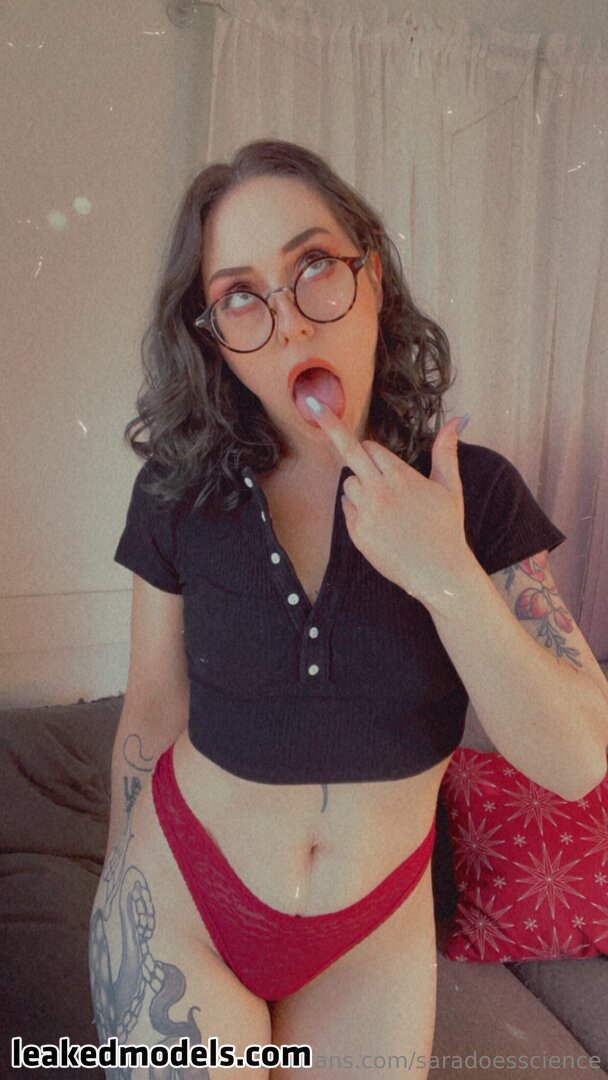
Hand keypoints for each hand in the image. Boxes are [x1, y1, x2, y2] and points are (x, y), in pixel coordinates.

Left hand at [307, 397, 476, 607]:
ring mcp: (366, 512)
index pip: (371, 448)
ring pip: (348, 483)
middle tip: (313, 406)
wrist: (439, 572)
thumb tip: (458, 420)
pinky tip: (380, 522)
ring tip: (385, 504)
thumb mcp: (449, 487)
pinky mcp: (357, 532)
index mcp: (401, 476)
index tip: (375, 454)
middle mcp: (380, 491)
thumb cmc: (446, 528)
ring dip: (359, 485)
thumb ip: (446, 451)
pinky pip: (348, 508)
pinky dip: (358, 509)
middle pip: (349, 453)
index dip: (375, 452)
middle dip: (332, 429)